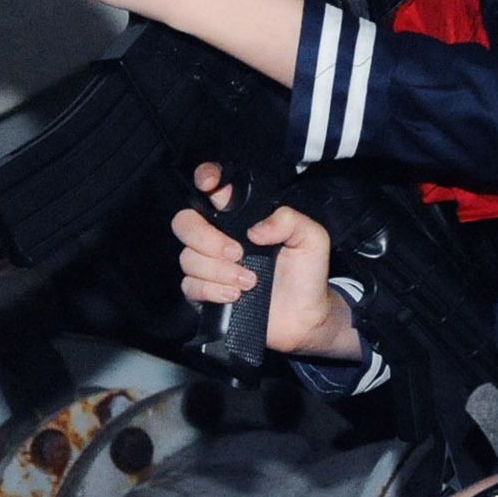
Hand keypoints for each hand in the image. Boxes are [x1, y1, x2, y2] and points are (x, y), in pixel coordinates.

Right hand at [172, 164, 359, 358]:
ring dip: (219, 271)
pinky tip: (235, 295)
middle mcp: (220, 238)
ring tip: (249, 281)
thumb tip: (256, 229)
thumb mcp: (312, 238)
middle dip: (206, 238)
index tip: (209, 184)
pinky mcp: (205, 293)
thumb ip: (290, 220)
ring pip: (188, 258)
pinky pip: (190, 286)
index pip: (214, 190)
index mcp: (243, 219)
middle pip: (186, 223)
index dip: (205, 178)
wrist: (304, 317)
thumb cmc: (306, 275)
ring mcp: (210, 266)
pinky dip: (212, 290)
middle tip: (237, 253)